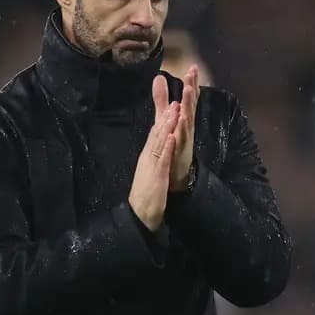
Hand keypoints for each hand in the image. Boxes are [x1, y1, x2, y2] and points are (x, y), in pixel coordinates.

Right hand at [129, 75, 178, 230]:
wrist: (139, 214)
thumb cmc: (146, 194)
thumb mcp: (151, 173)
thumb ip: (154, 160)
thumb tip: (157, 149)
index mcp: (148, 157)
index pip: (156, 136)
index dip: (163, 121)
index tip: (171, 106)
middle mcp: (149, 158)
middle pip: (157, 134)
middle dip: (166, 117)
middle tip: (175, 101)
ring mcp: (152, 166)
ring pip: (160, 142)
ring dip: (167, 126)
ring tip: (174, 111)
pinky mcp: (157, 176)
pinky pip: (163, 159)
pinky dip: (168, 147)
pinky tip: (173, 136)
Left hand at [168, 65, 198, 192]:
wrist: (175, 171)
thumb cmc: (174, 142)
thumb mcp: (166, 118)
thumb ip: (162, 99)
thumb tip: (158, 77)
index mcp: (184, 117)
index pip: (188, 97)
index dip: (191, 83)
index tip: (193, 67)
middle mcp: (187, 125)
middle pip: (190, 104)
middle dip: (191, 89)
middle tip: (192, 74)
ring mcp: (185, 137)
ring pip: (188, 118)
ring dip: (188, 105)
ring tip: (188, 91)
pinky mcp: (181, 149)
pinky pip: (182, 137)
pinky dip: (182, 128)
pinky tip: (182, 119)